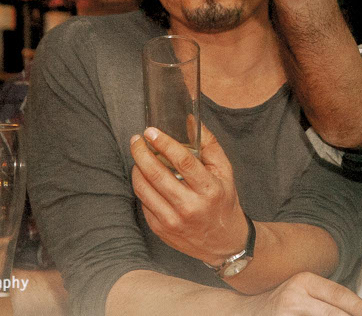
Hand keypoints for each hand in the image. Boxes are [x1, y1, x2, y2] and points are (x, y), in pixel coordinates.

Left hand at [130, 125, 248, 265]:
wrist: (223, 242)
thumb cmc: (223, 201)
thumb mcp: (225, 171)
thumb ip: (209, 144)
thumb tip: (190, 120)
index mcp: (209, 189)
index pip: (183, 161)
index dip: (164, 143)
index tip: (151, 131)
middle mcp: (190, 207)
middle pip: (157, 174)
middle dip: (141, 152)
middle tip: (136, 140)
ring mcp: (173, 220)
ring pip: (144, 188)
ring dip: (136, 168)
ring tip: (138, 157)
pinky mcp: (161, 230)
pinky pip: (143, 203)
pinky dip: (141, 186)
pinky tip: (145, 177)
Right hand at [239, 272, 361, 315]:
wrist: (241, 312)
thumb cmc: (277, 305)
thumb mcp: (300, 292)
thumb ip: (323, 298)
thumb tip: (357, 310)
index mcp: (304, 280)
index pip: (340, 294)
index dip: (359, 307)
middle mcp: (295, 294)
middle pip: (334, 312)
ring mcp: (287, 312)